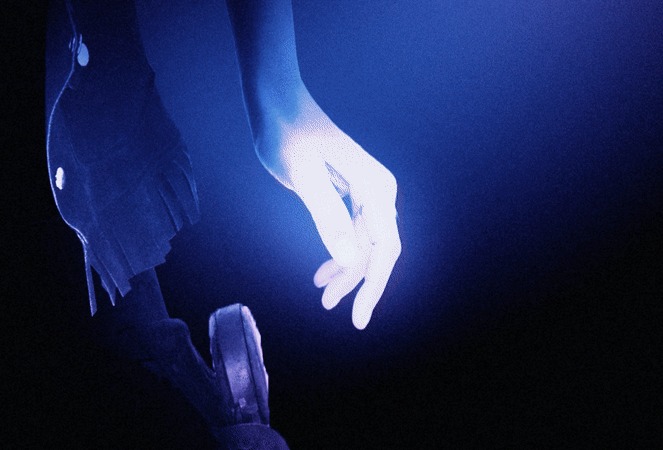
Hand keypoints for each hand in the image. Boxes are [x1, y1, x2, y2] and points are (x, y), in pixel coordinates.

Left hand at [256, 95, 400, 328]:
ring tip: (323, 296)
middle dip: (359, 283)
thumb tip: (350, 260)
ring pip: (364, 245)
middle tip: (333, 309)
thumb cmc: (287, 133)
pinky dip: (339, 254)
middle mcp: (378, 191)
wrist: (278, 102)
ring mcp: (366, 191)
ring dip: (347, 272)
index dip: (373, 286)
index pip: (384, 248)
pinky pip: (352, 232)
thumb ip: (326, 216)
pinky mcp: (350, 192)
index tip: (358, 317)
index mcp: (375, 187)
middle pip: (378, 251)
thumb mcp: (303, 175)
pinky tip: (322, 273)